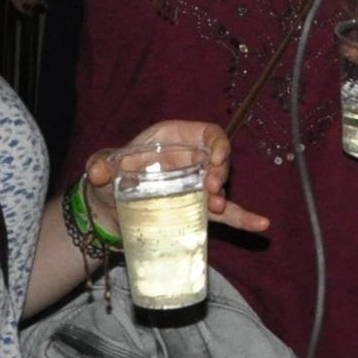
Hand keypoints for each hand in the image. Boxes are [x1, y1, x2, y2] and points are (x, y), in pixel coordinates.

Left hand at [82, 118, 269, 235]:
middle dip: (220, 173)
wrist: (108, 210)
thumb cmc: (109, 179)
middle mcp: (191, 160)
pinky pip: (226, 214)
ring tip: (214, 207)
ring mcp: (196, 186)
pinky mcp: (197, 209)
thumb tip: (96, 172)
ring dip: (223, 198)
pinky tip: (262, 225)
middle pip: (219, 161)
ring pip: (220, 188)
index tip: (215, 159)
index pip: (208, 133)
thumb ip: (100, 167)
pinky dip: (243, 219)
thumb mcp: (102, 169)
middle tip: (210, 190)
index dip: (218, 143)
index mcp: (174, 139)